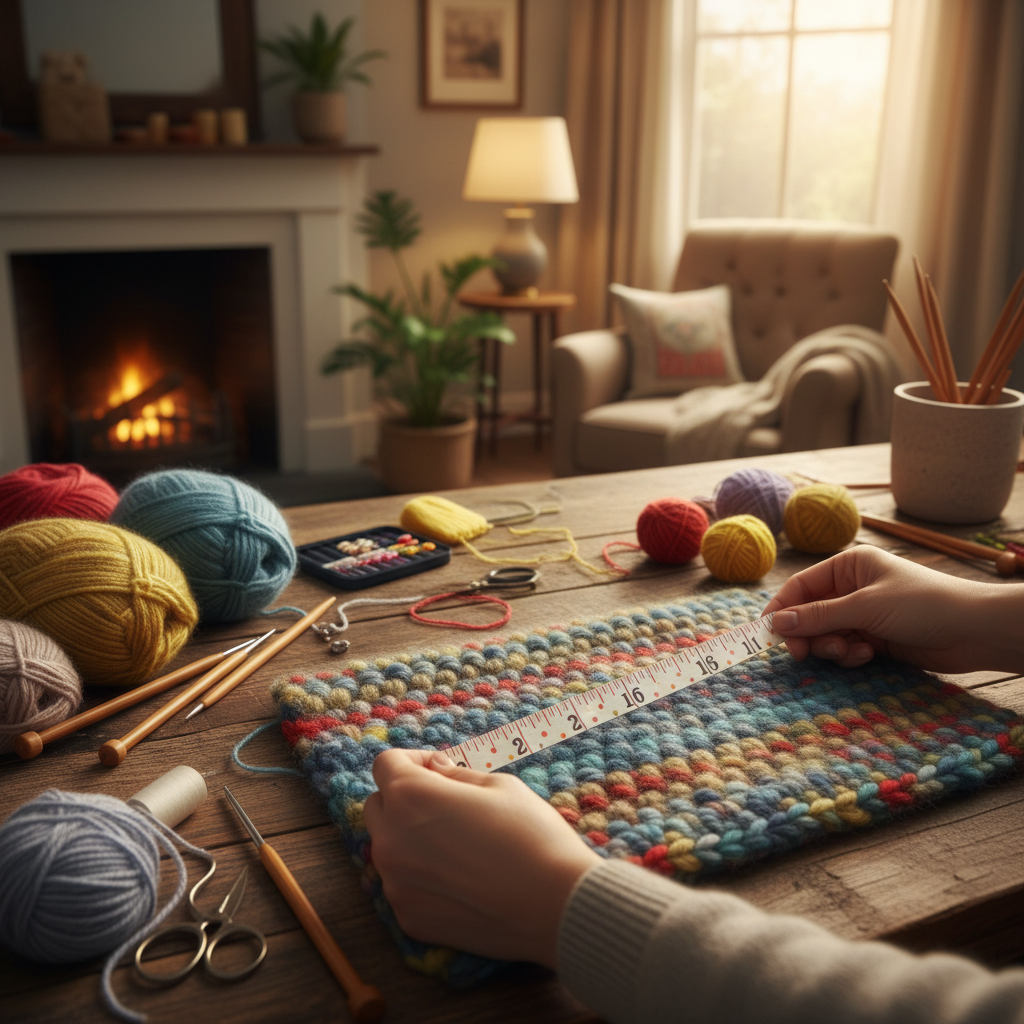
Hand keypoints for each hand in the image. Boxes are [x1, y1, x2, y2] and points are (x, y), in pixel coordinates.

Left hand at [362, 749, 599, 968]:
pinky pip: (403, 886)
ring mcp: (395, 884)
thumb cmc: (531, 836)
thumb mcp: (499, 785)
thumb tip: (434, 769)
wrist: (554, 905)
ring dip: (410, 839)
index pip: (385, 765)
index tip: (438, 769)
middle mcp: (390, 840)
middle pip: (378, 806)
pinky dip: (422, 877)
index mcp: (410, 797)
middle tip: (445, 805)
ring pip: (389, 848)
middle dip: (404, 798)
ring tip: (457, 845)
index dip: (412, 761)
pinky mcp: (408, 917)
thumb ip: (455, 775)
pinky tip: (461, 879)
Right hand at [762, 545, 1023, 673]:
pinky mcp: (874, 638)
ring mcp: (863, 614)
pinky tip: (868, 655)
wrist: (975, 631)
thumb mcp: (865, 607)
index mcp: (849, 566)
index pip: (801, 586)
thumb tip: (776, 622)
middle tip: (803, 654)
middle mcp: (852, 588)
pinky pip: (845, 648)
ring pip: (825, 635)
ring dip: (831, 647)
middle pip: (809, 614)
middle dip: (808, 634)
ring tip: (850, 653)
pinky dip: (850, 655)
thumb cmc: (923, 604)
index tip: (768, 633)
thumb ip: (818, 616)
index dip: (782, 608)